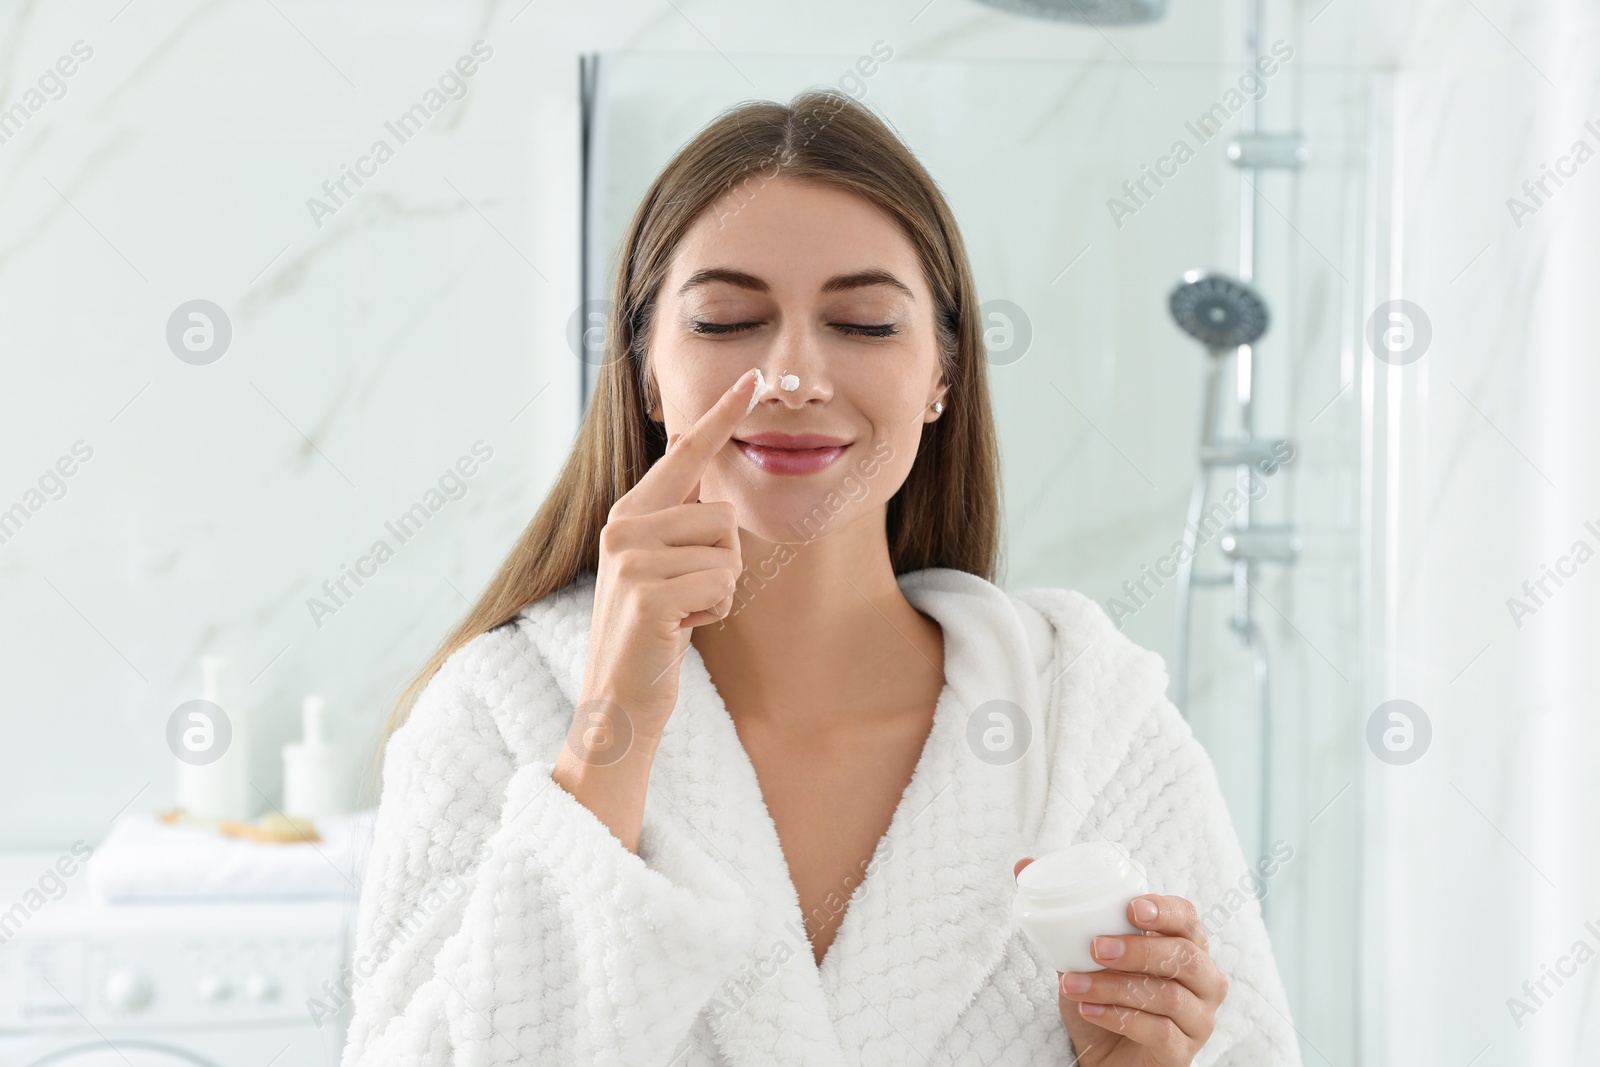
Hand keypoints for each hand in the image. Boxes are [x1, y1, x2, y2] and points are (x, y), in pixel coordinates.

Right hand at [573, 367, 759, 753]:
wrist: (618, 706)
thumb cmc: (651, 637)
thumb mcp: (661, 568)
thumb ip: (678, 520)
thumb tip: (702, 465)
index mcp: (630, 513)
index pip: (686, 452)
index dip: (722, 414)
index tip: (756, 377)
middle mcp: (624, 525)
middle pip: (724, 515)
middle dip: (723, 564)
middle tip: (686, 599)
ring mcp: (631, 558)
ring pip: (728, 551)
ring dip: (719, 591)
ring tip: (681, 615)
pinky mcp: (646, 593)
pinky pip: (722, 584)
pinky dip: (714, 613)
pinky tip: (680, 632)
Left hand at [1013, 857, 1226, 1066]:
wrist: (1103, 1055)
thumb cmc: (1103, 998)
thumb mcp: (1081, 955)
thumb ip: (1062, 913)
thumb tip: (1023, 863)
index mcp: (1185, 945)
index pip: (1188, 918)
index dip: (1165, 910)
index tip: (1131, 908)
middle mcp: (1204, 980)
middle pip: (1185, 956)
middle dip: (1138, 949)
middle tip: (1095, 948)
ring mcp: (1198, 1019)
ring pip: (1168, 995)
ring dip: (1113, 986)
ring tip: (1073, 984)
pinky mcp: (1183, 1053)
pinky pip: (1158, 1031)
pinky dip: (1119, 1017)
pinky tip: (1088, 1010)